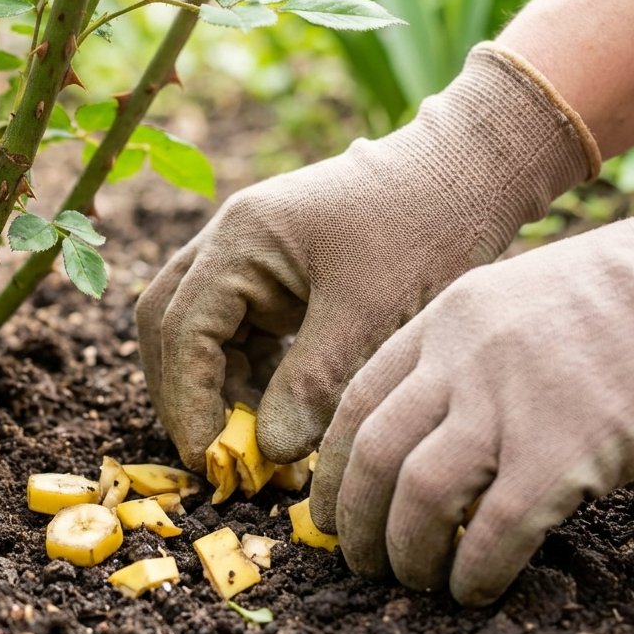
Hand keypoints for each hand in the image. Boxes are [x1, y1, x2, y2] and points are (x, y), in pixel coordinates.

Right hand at [135, 44, 597, 469]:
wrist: (466, 175)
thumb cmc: (424, 229)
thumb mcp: (371, 313)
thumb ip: (313, 382)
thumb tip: (269, 452)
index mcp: (241, 237)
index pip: (183, 329)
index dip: (188, 400)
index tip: (207, 458)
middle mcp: (228, 240)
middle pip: (168, 324)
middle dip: (183, 393)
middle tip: (214, 455)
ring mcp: (247, 255)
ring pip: (198, 330)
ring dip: (214, 387)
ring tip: (251, 443)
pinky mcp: (272, 274)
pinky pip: (235, 331)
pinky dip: (244, 375)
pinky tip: (274, 412)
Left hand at [310, 135, 633, 605]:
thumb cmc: (624, 293)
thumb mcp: (514, 296)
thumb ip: (463, 355)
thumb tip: (429, 433)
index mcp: (446, 320)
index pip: (356, 401)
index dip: (332, 465)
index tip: (330, 506)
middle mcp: (463, 359)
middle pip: (373, 452)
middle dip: (354, 518)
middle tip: (358, 558)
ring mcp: (512, 403)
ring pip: (420, 495)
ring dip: (406, 551)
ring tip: (414, 579)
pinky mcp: (566, 450)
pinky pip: (495, 530)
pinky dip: (474, 570)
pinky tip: (475, 587)